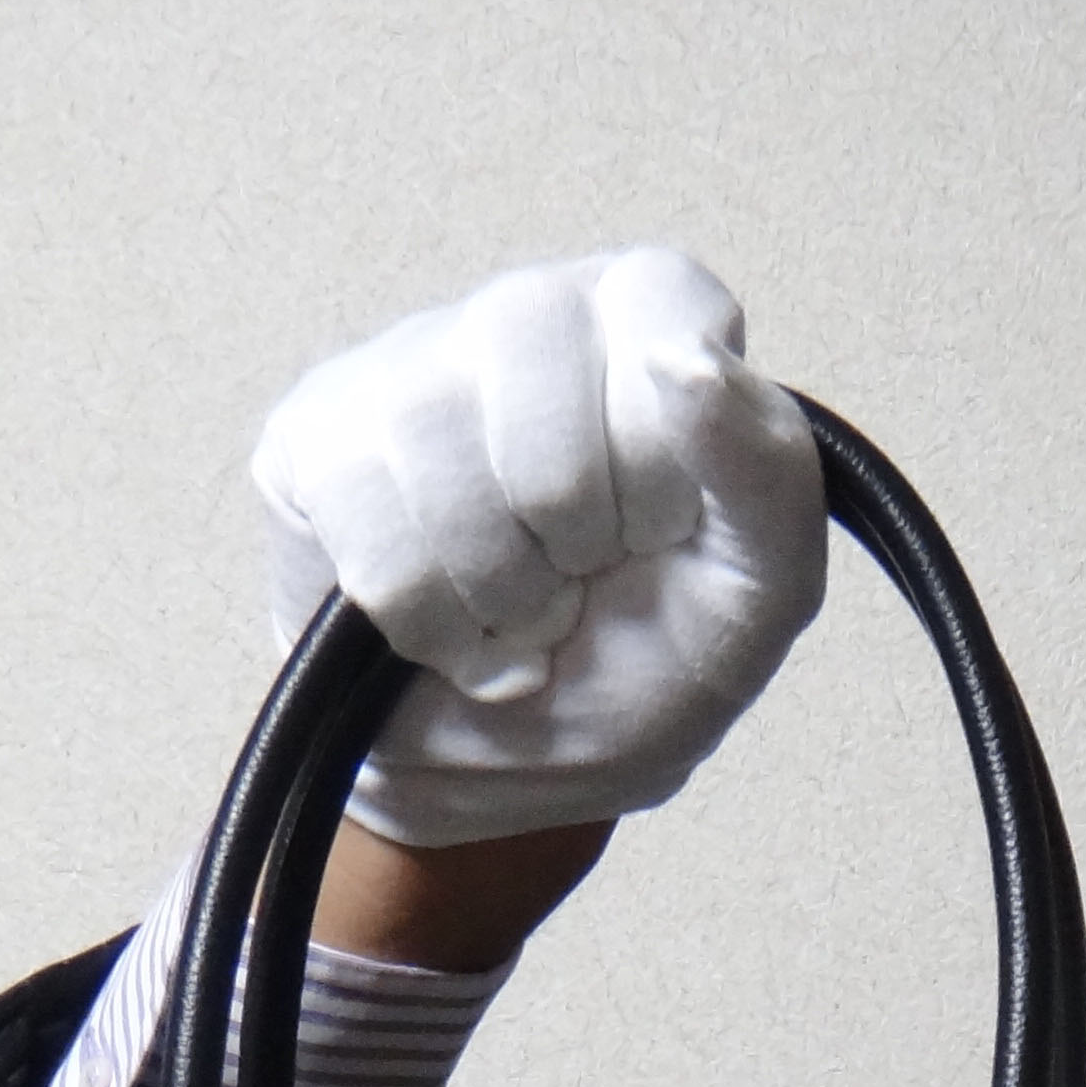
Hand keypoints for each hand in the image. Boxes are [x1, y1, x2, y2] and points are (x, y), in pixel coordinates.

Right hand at [249, 247, 827, 849]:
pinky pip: (369, 527)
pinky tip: (450, 631)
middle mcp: (530, 314)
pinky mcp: (315, 436)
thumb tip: (691, 359)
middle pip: (544, 400)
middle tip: (583, 579)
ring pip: (443, 462)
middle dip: (576, 539)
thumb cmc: (644, 663)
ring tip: (519, 612)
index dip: (661, 458)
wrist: (512, 775)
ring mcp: (409, 364)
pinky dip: (428, 622)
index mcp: (655, 323)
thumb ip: (770, 475)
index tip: (663, 527)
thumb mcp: (757, 597)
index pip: (662, 312)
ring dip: (499, 593)